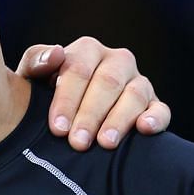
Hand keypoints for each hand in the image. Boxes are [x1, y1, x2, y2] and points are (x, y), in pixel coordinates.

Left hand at [16, 37, 168, 150]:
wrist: (66, 116)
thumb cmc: (43, 96)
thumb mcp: (32, 79)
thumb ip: (36, 63)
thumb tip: (56, 54)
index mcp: (87, 50)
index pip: (79, 69)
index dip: (67, 99)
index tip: (58, 128)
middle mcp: (116, 61)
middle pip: (107, 82)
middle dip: (91, 114)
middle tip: (78, 142)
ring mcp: (138, 82)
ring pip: (134, 94)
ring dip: (120, 119)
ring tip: (105, 144)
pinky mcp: (154, 104)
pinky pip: (161, 109)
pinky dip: (155, 118)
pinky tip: (143, 129)